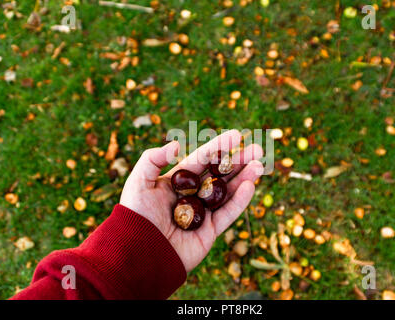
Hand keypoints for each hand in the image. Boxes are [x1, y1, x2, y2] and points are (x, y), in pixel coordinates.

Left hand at [120, 130, 263, 271]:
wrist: (138, 252)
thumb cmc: (135, 215)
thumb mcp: (138, 182)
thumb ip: (153, 159)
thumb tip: (177, 144)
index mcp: (177, 181)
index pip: (202, 159)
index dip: (219, 147)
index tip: (237, 135)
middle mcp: (192, 195)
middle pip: (220, 174)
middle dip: (238, 162)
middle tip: (257, 150)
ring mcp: (202, 213)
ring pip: (227, 192)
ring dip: (244, 178)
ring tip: (260, 166)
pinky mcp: (210, 231)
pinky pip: (228, 213)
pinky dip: (240, 200)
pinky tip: (250, 186)